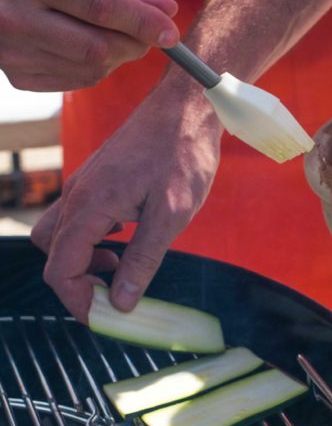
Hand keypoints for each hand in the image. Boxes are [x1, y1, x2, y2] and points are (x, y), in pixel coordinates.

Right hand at [0, 0, 179, 89]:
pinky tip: (90, 44)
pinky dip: (98, 67)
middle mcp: (14, 17)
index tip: (172, 32)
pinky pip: (77, 81)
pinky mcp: (17, 77)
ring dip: (119, 55)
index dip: (141, 22)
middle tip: (153, 34)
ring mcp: (12, 52)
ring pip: (91, 69)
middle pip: (97, 47)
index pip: (98, 7)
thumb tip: (167, 11)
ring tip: (117, 32)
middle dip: (135, 43)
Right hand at [31, 79, 221, 320]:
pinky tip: (126, 239)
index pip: (60, 268)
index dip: (78, 301)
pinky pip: (78, 219)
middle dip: (77, 282)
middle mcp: (77, 195)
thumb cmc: (183, 156)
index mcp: (90, 206)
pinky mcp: (96, 180)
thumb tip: (122, 302)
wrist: (186, 108)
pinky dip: (92, 239)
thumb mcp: (170, 216)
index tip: (107, 317)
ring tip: (122, 265)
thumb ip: (142, 260)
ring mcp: (84, 185)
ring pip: (61, 236)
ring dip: (83, 260)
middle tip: (115, 294)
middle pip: (52, 254)